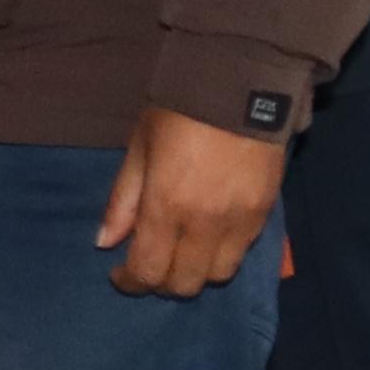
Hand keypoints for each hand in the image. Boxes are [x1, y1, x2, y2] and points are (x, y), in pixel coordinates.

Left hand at [95, 107, 287, 299]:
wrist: (240, 84)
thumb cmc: (179, 113)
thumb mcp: (139, 149)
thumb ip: (123, 200)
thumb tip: (105, 243)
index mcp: (166, 205)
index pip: (147, 270)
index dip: (130, 282)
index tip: (120, 274)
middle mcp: (204, 223)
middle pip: (183, 284)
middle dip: (161, 282)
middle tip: (151, 263)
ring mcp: (239, 222)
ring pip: (217, 276)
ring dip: (195, 272)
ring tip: (182, 253)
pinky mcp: (264, 213)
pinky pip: (242, 253)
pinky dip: (222, 254)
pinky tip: (210, 236)